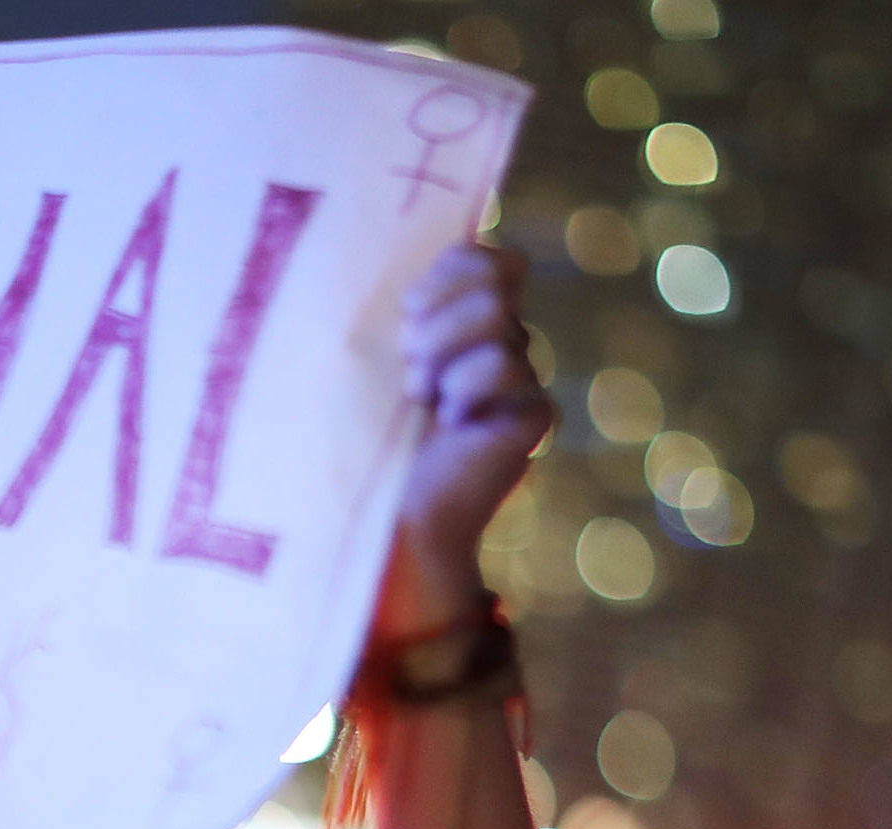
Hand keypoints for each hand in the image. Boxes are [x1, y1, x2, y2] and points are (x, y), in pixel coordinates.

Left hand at [372, 243, 552, 637]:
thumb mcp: (366, 359)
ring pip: (499, 318)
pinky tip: (453, 424)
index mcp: (459, 322)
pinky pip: (510, 365)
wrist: (380, 514)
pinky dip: (469, 389)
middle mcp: (497, 342)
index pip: (480, 257)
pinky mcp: (533, 414)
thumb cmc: (358, 436)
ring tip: (421, 399)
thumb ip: (400, 309)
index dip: (447, 274)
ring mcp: (520, 378)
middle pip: (492, 279)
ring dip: (444, 355)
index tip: (406, 313)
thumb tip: (432, 249)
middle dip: (437, 320)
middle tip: (409, 370)